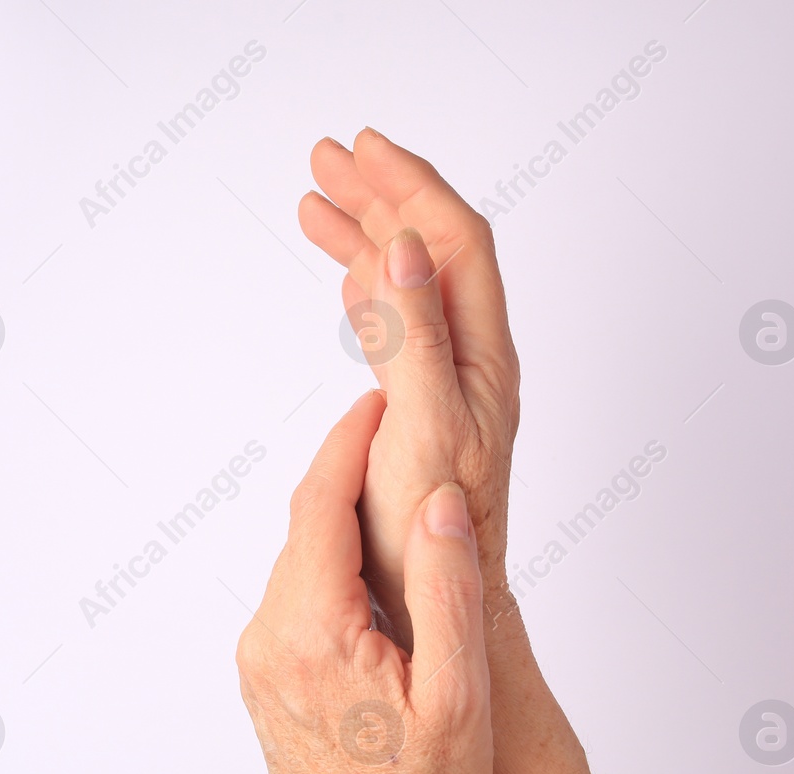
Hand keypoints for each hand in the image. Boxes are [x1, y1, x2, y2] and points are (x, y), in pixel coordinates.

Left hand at [235, 390, 491, 773]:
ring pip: (300, 560)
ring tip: (397, 488)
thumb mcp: (458, 694)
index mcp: (313, 632)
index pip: (320, 504)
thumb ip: (446, 588)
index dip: (349, 441)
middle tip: (396, 423)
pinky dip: (330, 564)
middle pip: (305, 526)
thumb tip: (435, 501)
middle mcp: (269, 638)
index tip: (378, 397)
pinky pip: (295, 595)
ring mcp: (259, 659)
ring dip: (339, 519)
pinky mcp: (263, 675)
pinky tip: (375, 568)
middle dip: (347, 469)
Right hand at [299, 129, 520, 647]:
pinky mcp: (420, 408)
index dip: (412, 186)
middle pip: (431, 250)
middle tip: (328, 159)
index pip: (454, 241)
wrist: (438, 603)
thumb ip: (414, 334)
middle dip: (382, 195)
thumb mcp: (423, 426)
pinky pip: (393, 325)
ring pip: (408, 285)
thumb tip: (407, 247)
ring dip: (367, 235)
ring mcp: (445, 381)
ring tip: (316, 202)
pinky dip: (364, 288)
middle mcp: (468, 359)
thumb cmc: (430, 533)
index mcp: (476, 355)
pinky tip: (344, 278)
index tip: (363, 149)